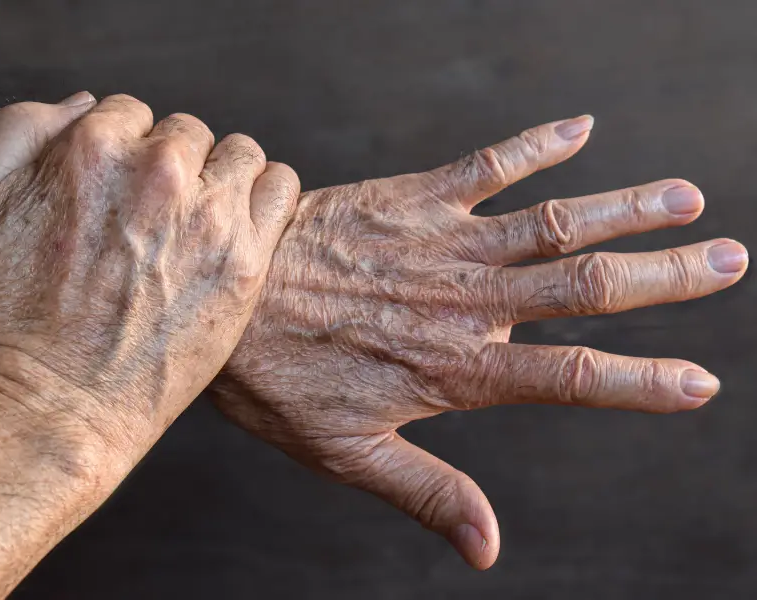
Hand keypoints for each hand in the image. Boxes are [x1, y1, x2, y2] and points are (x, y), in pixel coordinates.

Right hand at [0, 92, 298, 468]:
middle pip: (188, 134)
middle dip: (173, 167)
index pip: (133, 113)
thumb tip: (86, 105)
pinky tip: (243, 230)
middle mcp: (158, 172)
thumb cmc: (2, 317)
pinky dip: (267, 199)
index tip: (121, 196)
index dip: (124, 153)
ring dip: (224, 179)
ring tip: (203, 224)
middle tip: (157, 221)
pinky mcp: (245, 263)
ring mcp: (209, 217)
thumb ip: (19, 130)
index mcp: (92, 148)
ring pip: (240, 156)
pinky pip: (282, 191)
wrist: (52, 407)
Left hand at [212, 116, 747, 568]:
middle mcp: (463, 303)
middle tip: (730, 259)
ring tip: (684, 198)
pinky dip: (535, 145)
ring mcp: (439, 244)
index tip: (701, 382)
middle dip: (664, 277)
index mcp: (457, 370)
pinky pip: (485, 166)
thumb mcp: (350, 454)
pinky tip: (580, 126)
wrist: (222, 300)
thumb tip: (489, 550)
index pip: (573, 378)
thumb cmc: (280, 381)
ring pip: (552, 222)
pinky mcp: (409, 199)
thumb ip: (428, 493)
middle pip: (584, 288)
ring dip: (624, 208)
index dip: (643, 383)